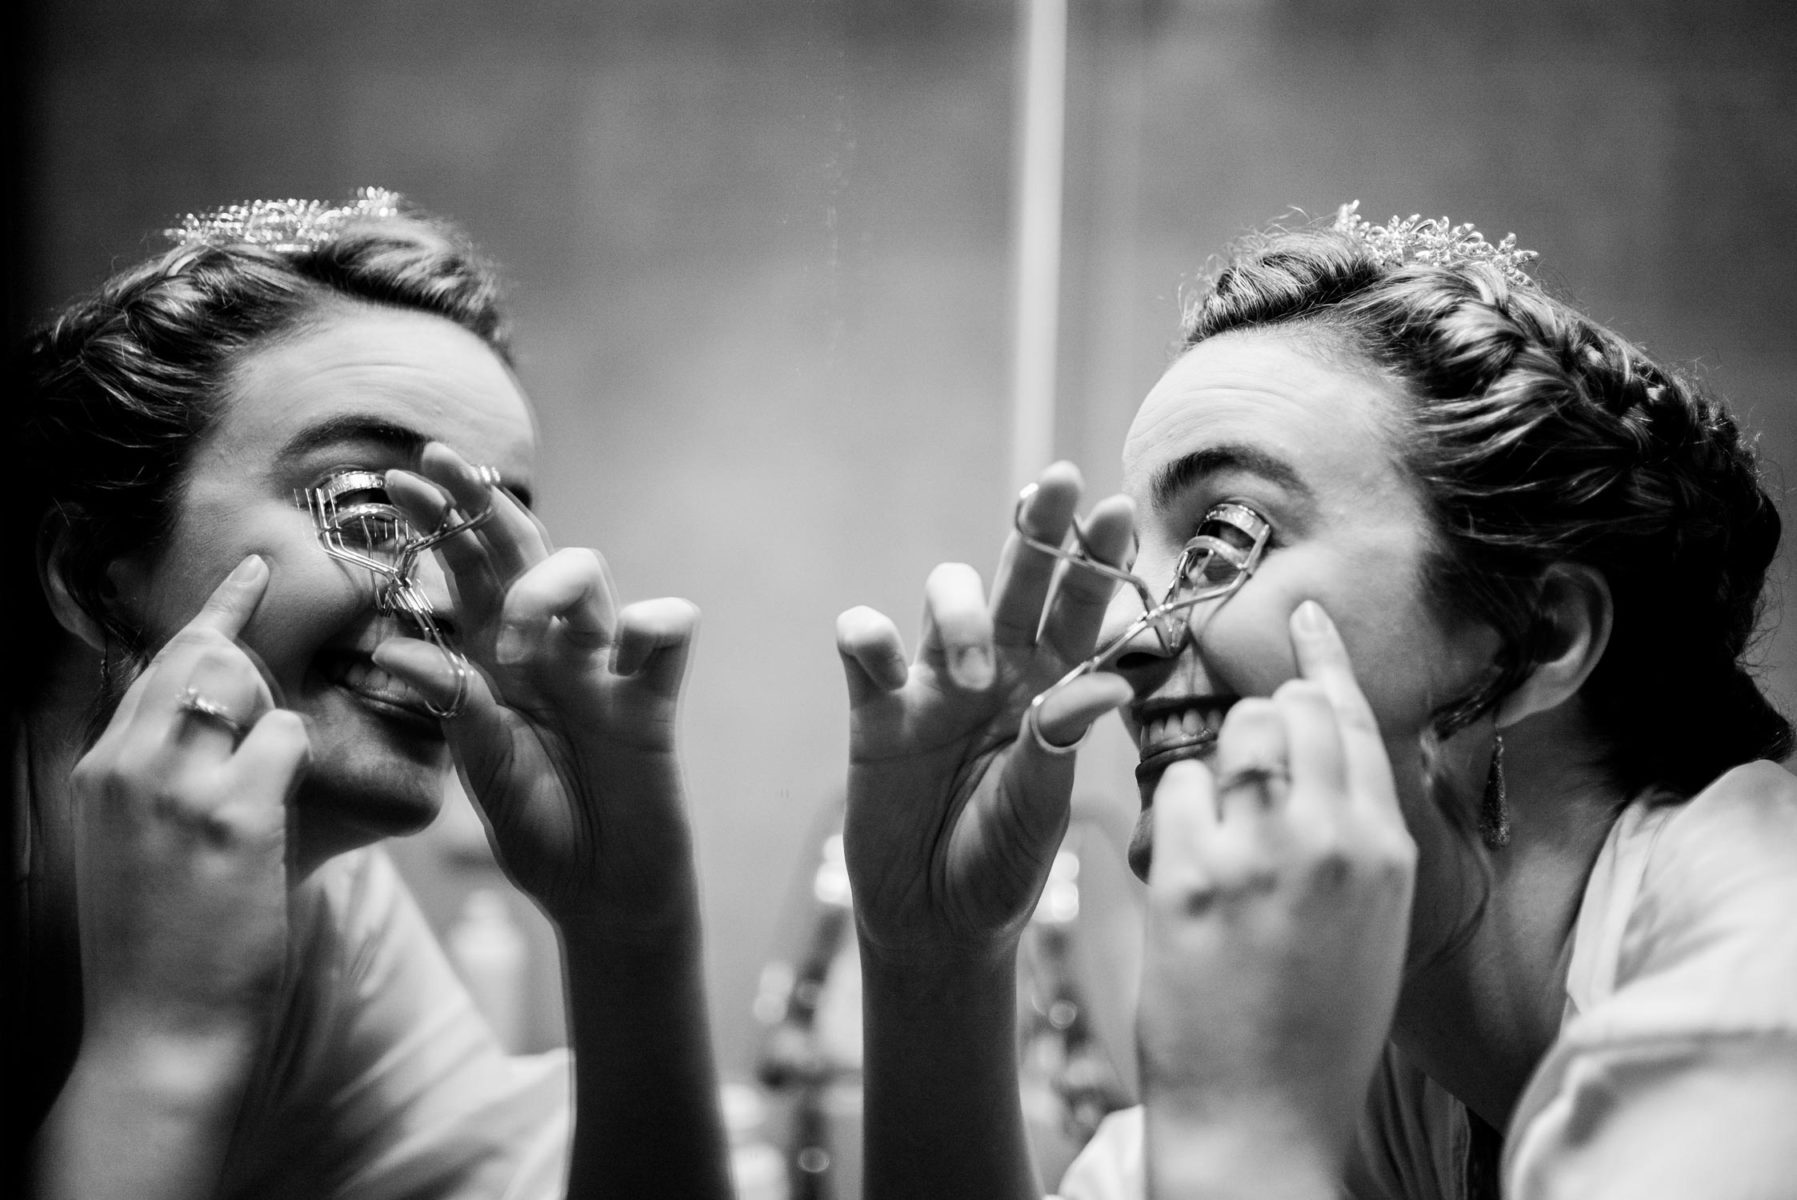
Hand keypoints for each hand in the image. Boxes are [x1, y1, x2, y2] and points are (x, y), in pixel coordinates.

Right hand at [69, 555, 307, 1038]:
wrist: (157, 1035)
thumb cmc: (159, 949)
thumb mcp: (133, 845)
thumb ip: (160, 777)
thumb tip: (217, 721)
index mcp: (99, 770)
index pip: (153, 663)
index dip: (214, 612)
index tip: (255, 571)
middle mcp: (125, 763)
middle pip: (199, 657)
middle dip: (253, 650)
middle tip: (293, 677)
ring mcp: (174, 785)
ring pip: (245, 688)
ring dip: (277, 722)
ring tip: (262, 790)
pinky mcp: (228, 814)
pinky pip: (285, 740)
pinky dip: (299, 766)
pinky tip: (278, 817)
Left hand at [377, 444, 699, 935]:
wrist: (601, 893)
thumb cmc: (542, 830)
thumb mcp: (484, 769)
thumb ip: (454, 708)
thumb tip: (398, 650)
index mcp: (499, 661)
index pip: (469, 571)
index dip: (440, 522)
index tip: (399, 481)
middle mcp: (551, 650)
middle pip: (523, 550)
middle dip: (482, 504)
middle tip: (441, 465)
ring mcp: (605, 667)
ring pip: (588, 573)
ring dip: (543, 586)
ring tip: (515, 642)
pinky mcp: (652, 697)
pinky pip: (665, 627)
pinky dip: (644, 626)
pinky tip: (622, 655)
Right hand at [835, 463, 1135, 963]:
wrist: (933, 921)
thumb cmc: (1002, 865)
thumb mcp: (1039, 811)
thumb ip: (1059, 747)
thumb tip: (1103, 688)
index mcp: (1054, 689)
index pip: (1083, 610)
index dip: (1099, 560)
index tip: (1119, 511)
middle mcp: (999, 670)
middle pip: (1020, 577)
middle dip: (1038, 527)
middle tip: (1056, 481)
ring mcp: (934, 683)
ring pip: (947, 595)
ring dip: (961, 614)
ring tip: (972, 675)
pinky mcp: (876, 708)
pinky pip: (865, 647)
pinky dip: (867, 634)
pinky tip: (874, 649)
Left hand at [1138, 601, 1413, 1191]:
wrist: (1262, 1118)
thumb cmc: (1311, 1027)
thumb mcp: (1367, 924)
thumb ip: (1351, 838)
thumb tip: (1316, 764)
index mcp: (1385, 850)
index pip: (1356, 719)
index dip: (1324, 658)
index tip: (1306, 615)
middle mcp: (1336, 838)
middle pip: (1289, 709)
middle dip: (1255, 721)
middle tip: (1236, 768)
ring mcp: (1267, 852)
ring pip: (1231, 732)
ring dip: (1211, 765)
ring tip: (1211, 832)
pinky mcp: (1197, 875)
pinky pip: (1174, 788)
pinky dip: (1169, 818)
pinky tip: (1181, 871)